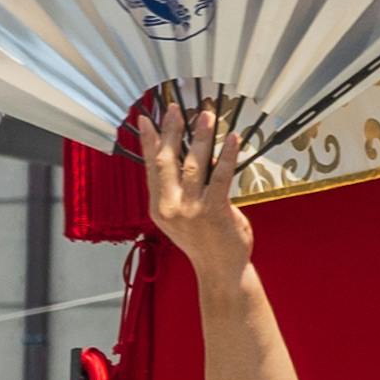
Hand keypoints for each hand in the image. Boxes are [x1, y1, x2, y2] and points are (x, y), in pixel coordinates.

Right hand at [142, 89, 256, 283]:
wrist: (219, 270)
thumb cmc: (204, 240)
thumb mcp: (182, 215)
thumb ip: (181, 189)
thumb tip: (193, 153)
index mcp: (159, 207)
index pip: (150, 167)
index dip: (149, 141)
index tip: (147, 119)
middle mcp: (170, 207)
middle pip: (167, 161)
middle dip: (171, 132)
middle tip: (176, 108)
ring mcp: (191, 210)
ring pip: (195, 165)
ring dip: (201, 137)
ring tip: (206, 115)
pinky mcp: (214, 211)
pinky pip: (221, 177)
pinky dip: (227, 155)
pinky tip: (232, 139)